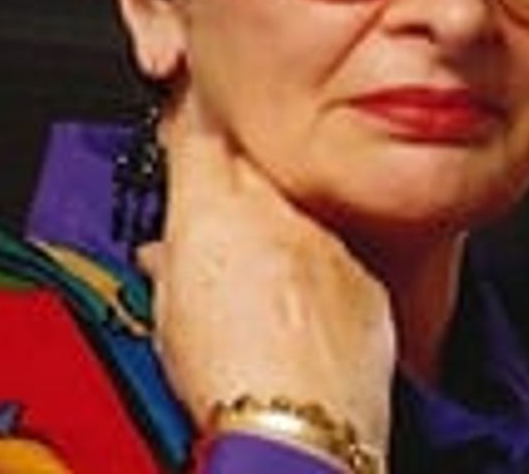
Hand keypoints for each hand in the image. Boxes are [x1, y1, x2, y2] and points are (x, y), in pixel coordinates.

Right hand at [138, 96, 395, 453]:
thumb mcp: (168, 316)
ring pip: (298, 205)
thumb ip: (170, 267)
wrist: (300, 419)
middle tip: (220, 191)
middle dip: (234, 168)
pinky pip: (338, 251)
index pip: (197, 135)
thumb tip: (166, 254)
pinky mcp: (362, 271)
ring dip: (280, 220)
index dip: (191, 117)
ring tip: (262, 269)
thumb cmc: (225, 375)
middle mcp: (276, 208)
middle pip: (250, 162)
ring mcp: (324, 236)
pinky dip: (320, 266)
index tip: (188, 110)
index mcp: (214, 210)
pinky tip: (303, 304)